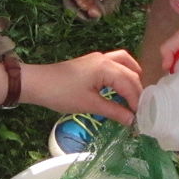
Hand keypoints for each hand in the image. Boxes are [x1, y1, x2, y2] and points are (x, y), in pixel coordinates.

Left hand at [22, 50, 143, 122]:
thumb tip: (132, 120)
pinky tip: (122, 87)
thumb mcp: (89, 105)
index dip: (137, 102)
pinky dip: (123, 74)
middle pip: (131, 73)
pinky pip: (115, 64)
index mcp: (106, 67)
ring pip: (125, 63)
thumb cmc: (61, 94)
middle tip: (140, 110)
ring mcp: (98, 58)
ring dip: (132, 78)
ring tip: (135, 96)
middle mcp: (105, 59)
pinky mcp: (92, 62)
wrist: (37, 83)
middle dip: (138, 91)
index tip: (141, 118)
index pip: (130, 85)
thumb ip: (113, 111)